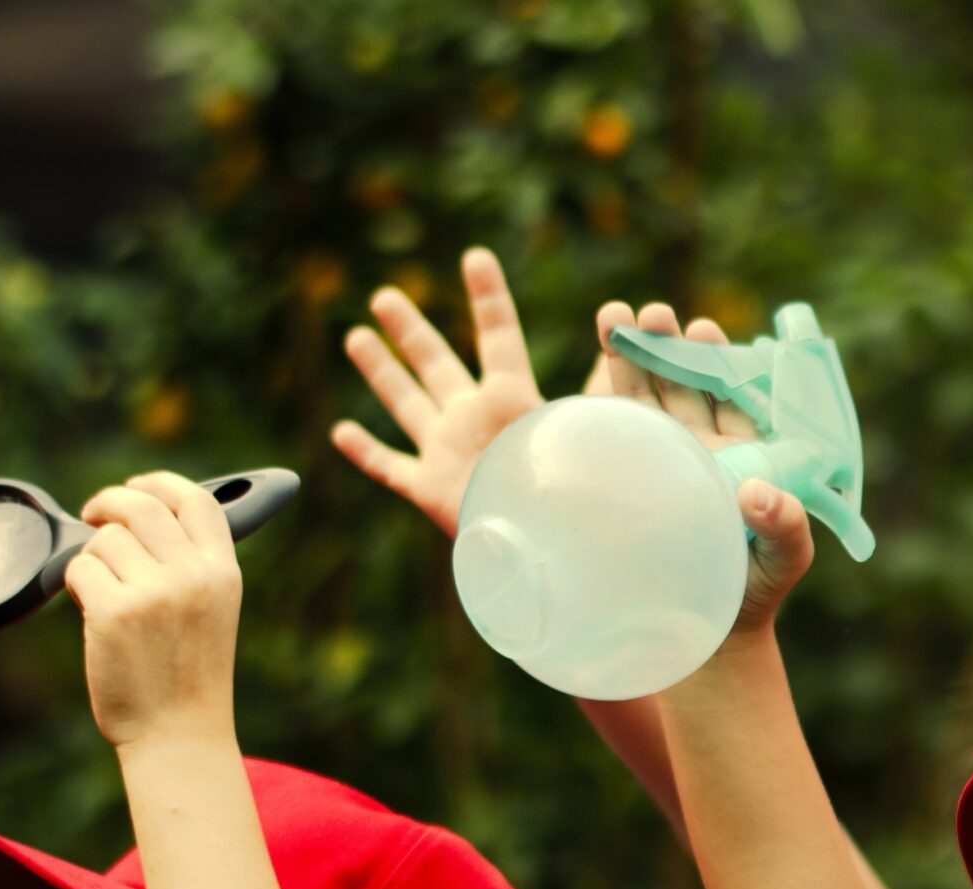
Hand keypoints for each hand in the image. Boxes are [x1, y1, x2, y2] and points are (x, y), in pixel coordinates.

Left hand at [67, 472, 242, 750]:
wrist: (177, 737)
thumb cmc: (186, 680)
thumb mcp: (210, 613)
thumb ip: (190, 565)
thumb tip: (141, 512)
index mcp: (223, 573)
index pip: (195, 499)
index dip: (159, 483)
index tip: (136, 486)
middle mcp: (193, 576)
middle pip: (140, 504)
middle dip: (107, 504)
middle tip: (92, 517)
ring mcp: (154, 593)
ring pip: (103, 539)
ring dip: (93, 559)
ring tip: (103, 594)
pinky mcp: (114, 612)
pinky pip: (79, 568)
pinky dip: (75, 586)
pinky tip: (91, 612)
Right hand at [332, 247, 589, 536]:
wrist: (550, 548)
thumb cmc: (575, 487)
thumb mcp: (595, 424)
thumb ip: (607, 380)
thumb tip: (632, 325)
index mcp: (511, 399)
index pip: (499, 335)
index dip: (488, 296)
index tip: (476, 256)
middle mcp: (473, 419)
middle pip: (436, 362)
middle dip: (410, 330)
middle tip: (385, 296)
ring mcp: (447, 453)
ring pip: (405, 402)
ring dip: (379, 372)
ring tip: (356, 336)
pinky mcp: (428, 489)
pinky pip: (389, 467)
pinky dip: (365, 453)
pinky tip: (340, 433)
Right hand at [597, 298, 813, 637]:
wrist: (705, 639)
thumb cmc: (755, 596)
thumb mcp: (785, 562)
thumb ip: (786, 528)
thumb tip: (759, 493)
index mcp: (746, 451)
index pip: (733, 392)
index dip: (719, 361)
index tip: (703, 334)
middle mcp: (704, 448)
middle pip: (687, 383)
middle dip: (669, 345)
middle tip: (654, 314)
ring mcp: (663, 462)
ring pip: (647, 396)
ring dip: (631, 355)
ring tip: (615, 316)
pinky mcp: (628, 481)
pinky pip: (615, 432)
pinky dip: (603, 399)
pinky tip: (588, 370)